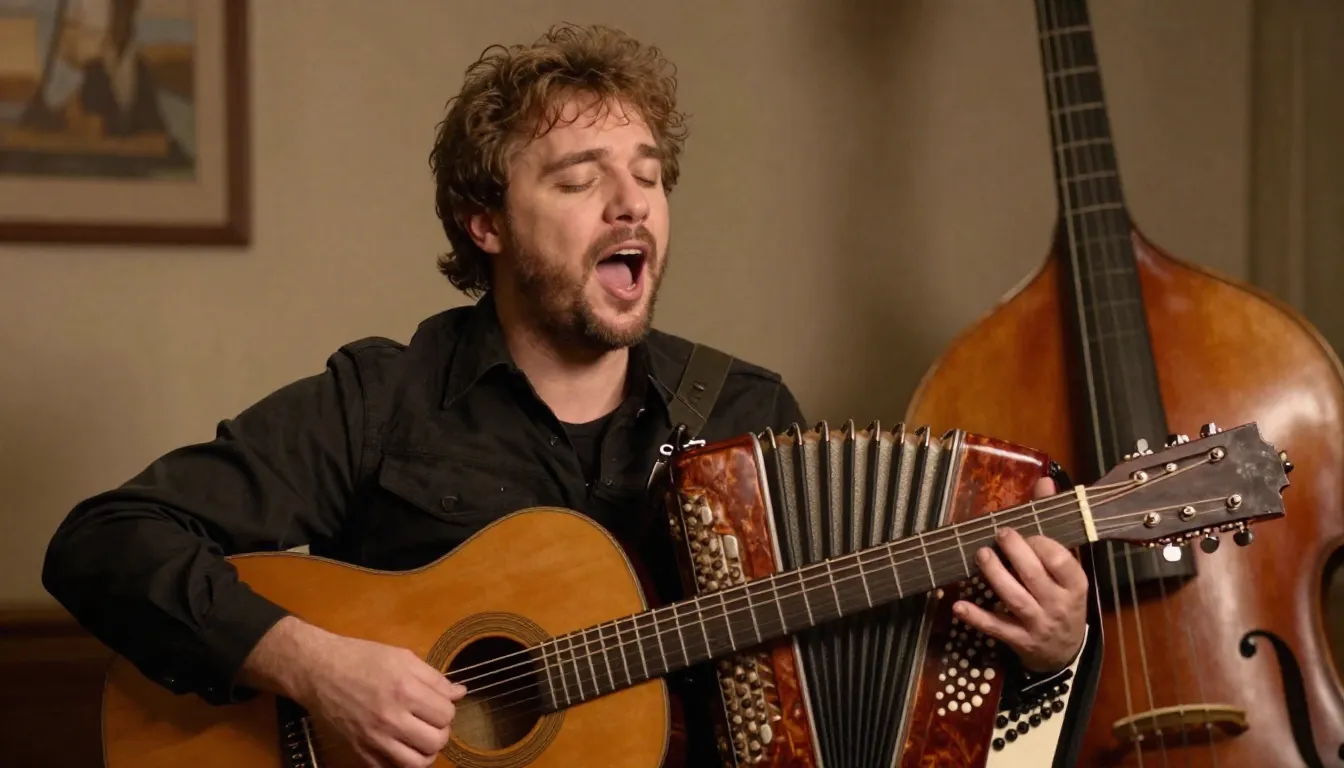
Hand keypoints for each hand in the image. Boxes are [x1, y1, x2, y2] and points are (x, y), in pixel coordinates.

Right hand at [244, 617, 466, 766]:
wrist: (318, 670)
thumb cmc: (362, 658)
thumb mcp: (402, 658)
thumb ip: (434, 678)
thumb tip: (460, 693)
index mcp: (405, 690)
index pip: (446, 713)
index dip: (447, 709)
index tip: (437, 704)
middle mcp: (391, 718)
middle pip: (437, 741)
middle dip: (440, 732)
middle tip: (432, 723)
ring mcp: (374, 739)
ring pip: (416, 763)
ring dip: (425, 752)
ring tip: (420, 739)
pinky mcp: (360, 752)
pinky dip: (401, 762)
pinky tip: (400, 747)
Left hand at [952, 477, 1087, 672]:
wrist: (1065, 651)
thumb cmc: (1063, 598)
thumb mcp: (1066, 566)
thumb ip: (1053, 523)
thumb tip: (1045, 481)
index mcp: (1074, 584)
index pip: (1060, 561)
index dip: (1041, 543)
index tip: (1027, 532)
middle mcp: (1058, 604)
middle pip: (1034, 576)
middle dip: (1015, 553)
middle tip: (999, 533)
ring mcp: (1038, 624)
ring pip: (1015, 599)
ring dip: (995, 576)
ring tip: (980, 554)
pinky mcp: (1019, 641)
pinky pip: (996, 628)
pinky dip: (977, 617)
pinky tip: (958, 605)